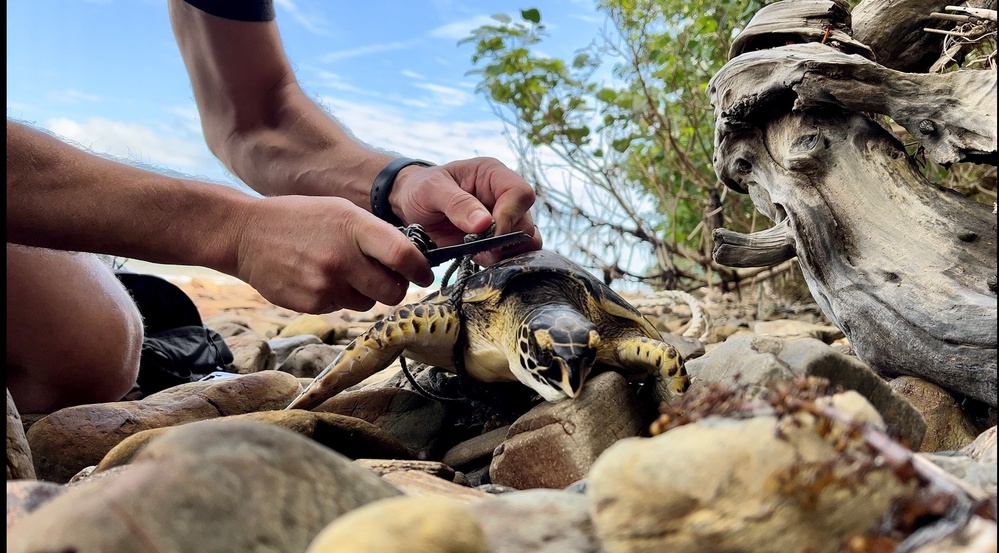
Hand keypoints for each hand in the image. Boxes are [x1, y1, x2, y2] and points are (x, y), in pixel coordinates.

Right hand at [235, 196, 433, 313]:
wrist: (246, 235)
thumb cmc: (300, 219)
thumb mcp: (340, 211)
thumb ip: (375, 234)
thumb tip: (410, 260)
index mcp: (354, 227)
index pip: (403, 257)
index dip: (419, 270)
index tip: (423, 275)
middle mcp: (342, 258)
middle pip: (392, 291)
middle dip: (394, 288)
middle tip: (385, 278)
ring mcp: (326, 284)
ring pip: (368, 304)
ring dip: (363, 293)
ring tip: (339, 271)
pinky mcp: (312, 304)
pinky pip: (342, 309)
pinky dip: (338, 298)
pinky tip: (318, 278)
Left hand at [389, 157, 542, 264]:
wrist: (411, 206)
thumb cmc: (421, 189)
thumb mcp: (431, 190)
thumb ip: (457, 204)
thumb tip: (485, 224)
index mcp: (493, 175)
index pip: (521, 194)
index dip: (509, 215)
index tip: (487, 232)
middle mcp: (505, 196)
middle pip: (526, 222)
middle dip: (504, 239)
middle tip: (477, 245)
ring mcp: (504, 220)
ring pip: (526, 242)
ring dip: (505, 253)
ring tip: (476, 253)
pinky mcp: (498, 241)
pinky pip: (513, 256)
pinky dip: (499, 262)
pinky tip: (477, 258)